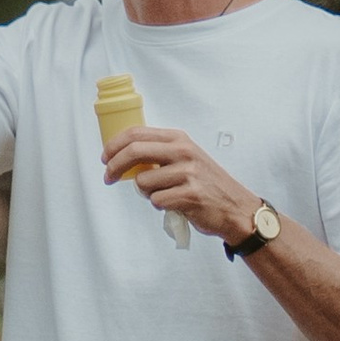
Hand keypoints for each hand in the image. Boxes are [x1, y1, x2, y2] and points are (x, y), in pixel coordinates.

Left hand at [102, 127, 262, 246]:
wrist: (234, 206)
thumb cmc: (206, 183)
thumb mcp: (185, 157)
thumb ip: (159, 152)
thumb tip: (123, 155)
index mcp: (179, 138)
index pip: (136, 133)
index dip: (114, 145)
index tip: (105, 158)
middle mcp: (183, 151)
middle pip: (134, 151)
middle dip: (114, 166)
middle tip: (108, 177)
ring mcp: (187, 173)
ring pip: (143, 182)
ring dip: (147, 193)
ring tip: (165, 194)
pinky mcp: (189, 195)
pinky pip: (156, 201)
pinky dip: (160, 206)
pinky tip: (175, 204)